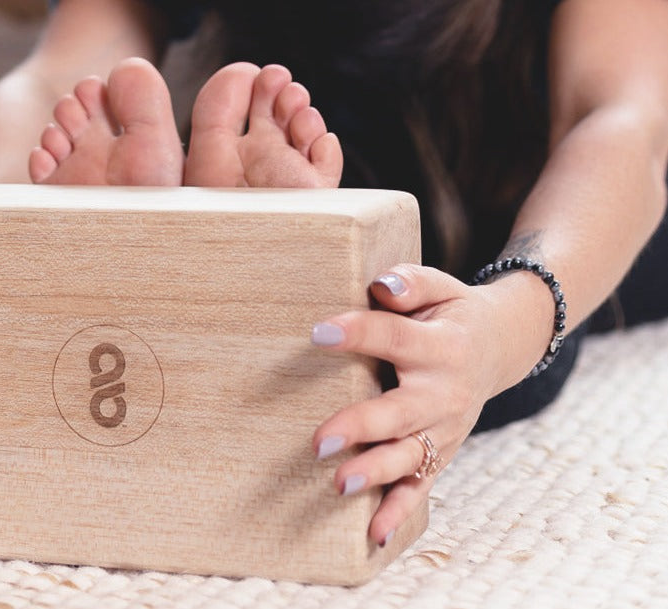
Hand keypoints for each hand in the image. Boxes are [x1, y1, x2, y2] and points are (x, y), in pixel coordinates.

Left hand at [310, 264, 506, 545]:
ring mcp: (446, 429)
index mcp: (442, 345)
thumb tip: (382, 286)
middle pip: (401, 411)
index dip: (358, 333)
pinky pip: (421, 486)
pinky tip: (372, 534)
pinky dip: (399, 511)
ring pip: (410, 455)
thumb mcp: (440, 286)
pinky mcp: (442, 452)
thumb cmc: (450, 311)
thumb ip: (411, 282)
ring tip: (338, 483)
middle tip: (320, 440)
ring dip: (375, 472)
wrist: (499, 346)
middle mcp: (447, 393)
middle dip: (361, 426)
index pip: (395, 337)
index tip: (318, 332)